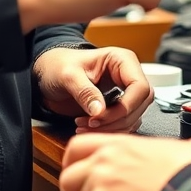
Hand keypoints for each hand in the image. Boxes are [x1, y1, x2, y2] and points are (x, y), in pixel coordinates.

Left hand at [33, 46, 152, 133]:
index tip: (100, 117)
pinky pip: (125, 122)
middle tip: (90, 124)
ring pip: (134, 116)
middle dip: (117, 119)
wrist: (50, 74)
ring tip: (84, 127)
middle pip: (140, 103)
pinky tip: (89, 129)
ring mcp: (125, 91)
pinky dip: (110, 130)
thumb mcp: (68, 76)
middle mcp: (128, 75)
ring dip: (112, 127)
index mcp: (122, 60)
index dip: (125, 106)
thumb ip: (84, 92)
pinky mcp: (119, 105)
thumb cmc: (59, 66)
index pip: (140, 86)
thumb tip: (100, 111)